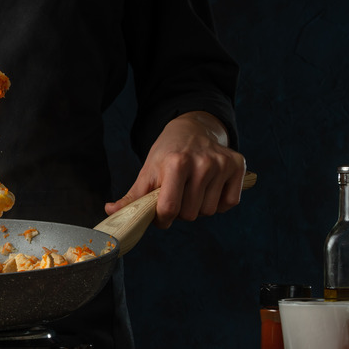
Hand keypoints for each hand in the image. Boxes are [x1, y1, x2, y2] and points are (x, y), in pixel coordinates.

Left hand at [104, 111, 246, 228]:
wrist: (192, 129)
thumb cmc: (166, 154)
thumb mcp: (147, 171)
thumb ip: (132, 196)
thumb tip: (111, 211)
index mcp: (176, 163)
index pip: (169, 209)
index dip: (162, 219)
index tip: (160, 214)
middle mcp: (202, 162)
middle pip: (190, 214)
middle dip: (181, 212)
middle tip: (177, 196)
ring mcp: (222, 163)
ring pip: (210, 211)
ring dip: (199, 207)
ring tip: (192, 190)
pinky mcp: (238, 166)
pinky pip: (229, 203)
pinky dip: (219, 202)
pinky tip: (210, 188)